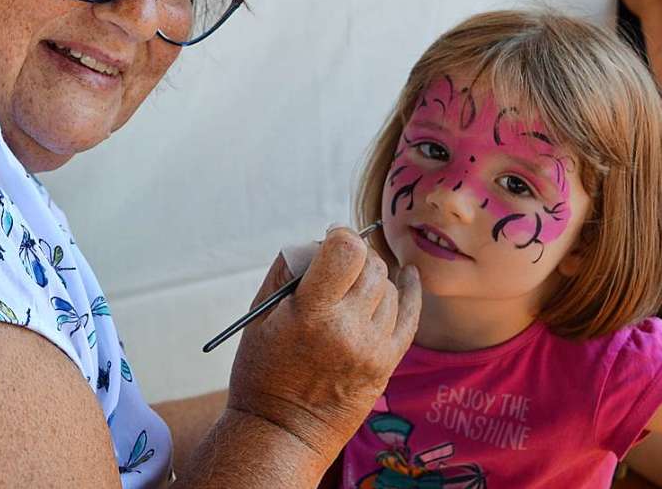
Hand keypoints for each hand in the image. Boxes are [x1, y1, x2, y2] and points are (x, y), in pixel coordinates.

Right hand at [226, 228, 419, 463]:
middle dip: (355, 257)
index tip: (330, 239)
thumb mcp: (258, 315)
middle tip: (337, 266)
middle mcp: (348, 329)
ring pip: (389, 288)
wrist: (281, 433)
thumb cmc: (261, 371)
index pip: (347, 250)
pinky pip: (409, 317)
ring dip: (371, 279)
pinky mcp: (386, 365)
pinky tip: (408, 275)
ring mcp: (372, 349)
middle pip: (371, 266)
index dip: (339, 236)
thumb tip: (318, 242)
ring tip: (349, 290)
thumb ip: (287, 271)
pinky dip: (410, 291)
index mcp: (311, 313)